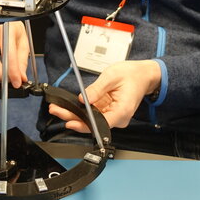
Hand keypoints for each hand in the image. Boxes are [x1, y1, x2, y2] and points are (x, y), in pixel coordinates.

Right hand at [0, 22, 30, 87]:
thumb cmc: (10, 29)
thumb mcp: (22, 41)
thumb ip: (22, 60)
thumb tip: (21, 77)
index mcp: (5, 28)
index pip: (8, 54)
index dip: (12, 71)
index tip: (17, 82)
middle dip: (0, 75)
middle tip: (8, 81)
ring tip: (2, 73)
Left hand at [47, 60, 161, 131]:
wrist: (143, 75)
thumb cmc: (132, 75)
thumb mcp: (112, 76)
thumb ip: (97, 88)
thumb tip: (83, 98)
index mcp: (122, 111)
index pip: (102, 123)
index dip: (85, 124)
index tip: (71, 122)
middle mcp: (118, 117)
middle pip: (93, 123)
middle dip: (73, 118)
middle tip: (56, 110)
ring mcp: (113, 115)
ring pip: (91, 119)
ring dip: (74, 114)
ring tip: (57, 108)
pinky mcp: (109, 111)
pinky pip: (94, 114)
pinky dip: (81, 110)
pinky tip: (69, 106)